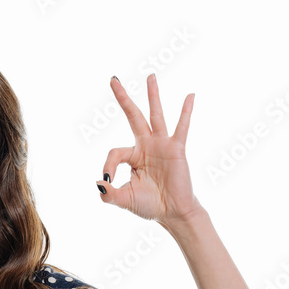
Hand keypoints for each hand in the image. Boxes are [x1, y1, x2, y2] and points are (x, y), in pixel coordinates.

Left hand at [97, 73, 202, 226]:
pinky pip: (181, 128)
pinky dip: (185, 112)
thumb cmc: (149, 205)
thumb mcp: (124, 199)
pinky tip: (190, 96)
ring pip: (155, 116)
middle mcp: (146, 146)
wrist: (172, 213)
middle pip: (132, 117)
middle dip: (123, 98)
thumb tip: (99, 182)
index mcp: (133, 156)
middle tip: (113, 79)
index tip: (108, 180)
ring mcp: (162, 145)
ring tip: (150, 76)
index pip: (115, 152)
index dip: (108, 165)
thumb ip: (109, 193)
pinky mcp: (176, 149)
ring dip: (152, 96)